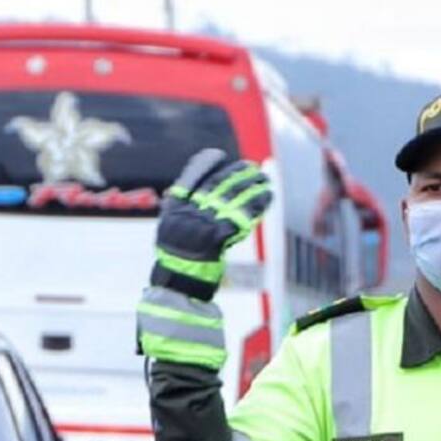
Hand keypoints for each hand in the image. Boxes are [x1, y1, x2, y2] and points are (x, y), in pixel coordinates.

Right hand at [150, 148, 272, 299]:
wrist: (179, 284)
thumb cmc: (178, 259)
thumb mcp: (173, 228)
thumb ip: (185, 206)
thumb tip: (203, 186)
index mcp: (175, 208)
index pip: (191, 177)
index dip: (206, 164)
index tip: (219, 156)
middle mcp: (188, 212)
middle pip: (216, 184)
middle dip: (236, 173)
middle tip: (251, 167)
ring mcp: (203, 223)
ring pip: (232, 196)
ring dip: (251, 186)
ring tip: (264, 179)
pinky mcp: (219, 236)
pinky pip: (243, 215)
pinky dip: (257, 204)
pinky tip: (267, 197)